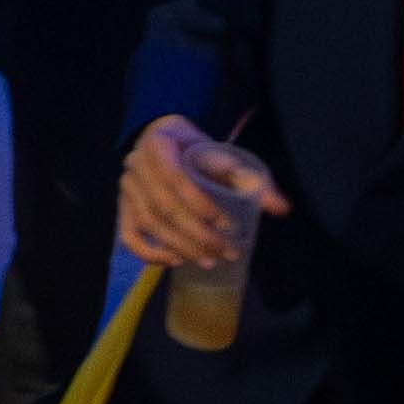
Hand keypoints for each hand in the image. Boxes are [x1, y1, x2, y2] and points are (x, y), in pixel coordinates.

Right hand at [117, 115, 263, 268]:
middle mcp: (135, 165)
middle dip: (197, 234)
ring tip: (209, 261)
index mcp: (158, 144)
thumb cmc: (196, 150)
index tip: (227, 224)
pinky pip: (128, 235)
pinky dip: (148, 253)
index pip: (176, 178)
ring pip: (149, 223)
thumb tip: (280, 208)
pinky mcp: (123, 207)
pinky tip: (174, 262)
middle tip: (226, 252)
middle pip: (164, 207)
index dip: (201, 204)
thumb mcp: (222, 156)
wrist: (166, 141)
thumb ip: (249, 179)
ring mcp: (126, 188)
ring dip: (179, 246)